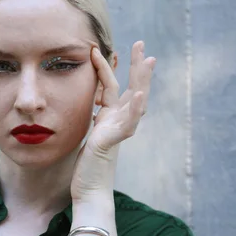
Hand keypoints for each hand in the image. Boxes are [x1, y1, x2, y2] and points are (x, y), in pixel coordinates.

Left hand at [70, 41, 155, 204]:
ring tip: (148, 60)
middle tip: (140, 43)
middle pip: (131, 88)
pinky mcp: (114, 142)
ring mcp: (118, 131)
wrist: (90, 191)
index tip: (103, 49)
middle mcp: (117, 121)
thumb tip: (94, 108)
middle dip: (135, 66)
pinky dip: (134, 108)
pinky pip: (128, 123)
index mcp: (109, 118)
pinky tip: (138, 94)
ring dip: (141, 80)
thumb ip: (94, 121)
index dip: (108, 68)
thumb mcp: (88, 136)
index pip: (111, 87)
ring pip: (135, 101)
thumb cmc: (87, 167)